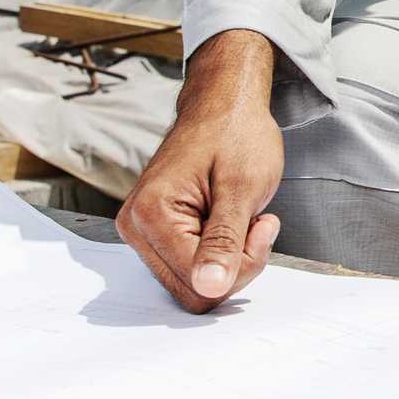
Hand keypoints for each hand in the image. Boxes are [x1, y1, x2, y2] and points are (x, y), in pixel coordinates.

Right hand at [115, 31, 283, 314]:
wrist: (223, 106)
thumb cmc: (235, 135)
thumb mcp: (241, 189)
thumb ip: (224, 242)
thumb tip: (210, 287)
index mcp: (149, 215)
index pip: (200, 283)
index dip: (242, 264)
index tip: (263, 225)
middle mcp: (135, 229)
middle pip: (194, 292)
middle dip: (235, 265)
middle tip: (255, 223)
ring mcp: (142, 234)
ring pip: (194, 285)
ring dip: (229, 260)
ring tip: (241, 218)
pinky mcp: (155, 235)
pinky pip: (191, 270)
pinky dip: (219, 254)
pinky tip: (229, 222)